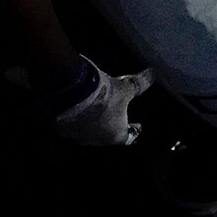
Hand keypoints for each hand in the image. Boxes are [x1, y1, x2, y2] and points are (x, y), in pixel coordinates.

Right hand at [35, 57, 154, 148]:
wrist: (71, 91)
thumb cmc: (104, 93)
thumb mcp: (125, 86)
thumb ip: (140, 84)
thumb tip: (152, 75)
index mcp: (116, 135)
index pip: (130, 137)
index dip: (134, 129)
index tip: (137, 125)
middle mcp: (98, 141)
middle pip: (109, 135)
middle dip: (113, 124)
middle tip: (115, 112)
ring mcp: (79, 137)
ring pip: (90, 131)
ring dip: (94, 122)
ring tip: (96, 108)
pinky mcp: (63, 129)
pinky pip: (73, 126)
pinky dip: (77, 119)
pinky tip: (76, 108)